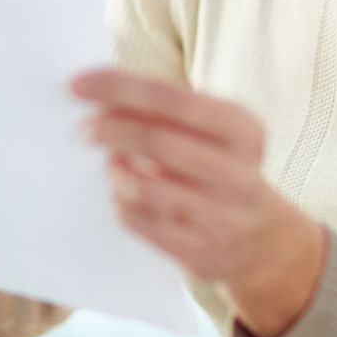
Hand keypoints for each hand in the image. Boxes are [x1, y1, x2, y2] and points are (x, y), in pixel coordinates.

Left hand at [71, 67, 325, 336]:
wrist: (260, 237)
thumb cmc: (216, 167)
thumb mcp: (208, 132)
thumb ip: (163, 111)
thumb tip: (98, 96)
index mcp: (242, 129)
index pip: (170, 97)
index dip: (118, 87)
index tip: (76, 85)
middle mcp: (238, 173)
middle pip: (156, 141)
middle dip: (110, 130)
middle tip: (84, 128)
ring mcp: (222, 217)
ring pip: (144, 188)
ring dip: (115, 171)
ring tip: (112, 165)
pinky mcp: (201, 252)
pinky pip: (140, 222)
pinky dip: (121, 203)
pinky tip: (124, 195)